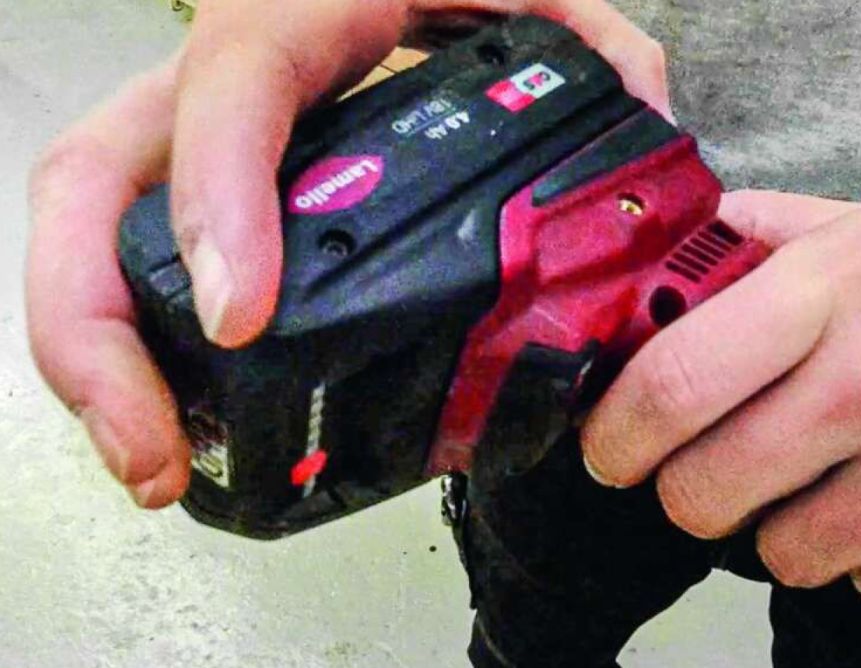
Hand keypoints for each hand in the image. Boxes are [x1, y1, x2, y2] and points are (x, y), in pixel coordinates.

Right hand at [26, 0, 668, 508]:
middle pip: (95, 185)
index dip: (220, 202)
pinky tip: (175, 412)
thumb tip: (644, 115)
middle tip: (152, 452)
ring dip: (99, 355)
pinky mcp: (206, 179)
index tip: (243, 318)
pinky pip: (136, 249)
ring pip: (95, 227)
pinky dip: (138, 335)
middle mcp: (217, 80)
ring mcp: (194, 133)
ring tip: (151, 460)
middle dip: (95, 330)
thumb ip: (585, 36)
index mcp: (293, 12)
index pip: (233, 86)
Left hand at [582, 185, 860, 613]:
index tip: (611, 448)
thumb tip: (678, 249)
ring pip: (782, 553)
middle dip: (691, 489)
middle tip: (716, 464)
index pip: (675, 381)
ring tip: (841, 468)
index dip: (619, 432)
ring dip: (789, 521)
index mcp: (846, 287)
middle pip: (703, 493)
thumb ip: (775, 237)